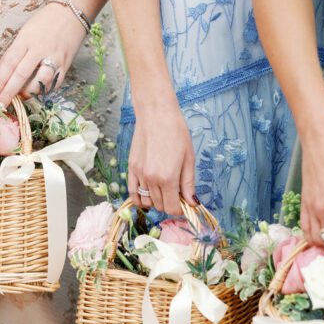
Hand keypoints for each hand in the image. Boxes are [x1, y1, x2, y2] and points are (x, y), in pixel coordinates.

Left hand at [0, 2, 86, 107]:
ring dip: (28, 93)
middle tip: (0, 105)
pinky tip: (37, 94)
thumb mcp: (25, 33)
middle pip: (21, 74)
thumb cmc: (44, 22)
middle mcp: (39, 49)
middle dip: (9, 92)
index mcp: (26, 40)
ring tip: (20, 99)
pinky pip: (54, 83)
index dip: (0, 80)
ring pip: (39, 81)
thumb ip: (14, 53)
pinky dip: (45, 90)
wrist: (71, 13)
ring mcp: (54, 58)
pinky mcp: (66, 65)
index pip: (9, 63)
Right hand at [128, 99, 195, 213]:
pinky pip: (132, 193)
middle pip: (160, 206)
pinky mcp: (131, 169)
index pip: (172, 208)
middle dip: (170, 205)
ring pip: (147, 202)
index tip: (184, 204)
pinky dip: (140, 199)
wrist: (156, 114)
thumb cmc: (176, 132)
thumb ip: (188, 184)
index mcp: (168, 178)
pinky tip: (148, 196)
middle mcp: (152, 179)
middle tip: (177, 194)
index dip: (180, 209)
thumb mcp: (188, 159)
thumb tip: (192, 203)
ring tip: (164, 191)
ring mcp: (139, 175)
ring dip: (156, 202)